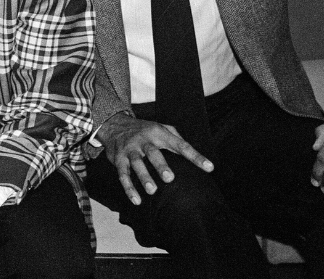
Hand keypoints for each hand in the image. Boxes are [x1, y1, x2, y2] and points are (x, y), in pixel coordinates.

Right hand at [97, 113, 213, 204]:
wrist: (113, 124)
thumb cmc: (144, 129)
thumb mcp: (161, 127)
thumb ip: (177, 138)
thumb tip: (195, 154)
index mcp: (158, 132)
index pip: (180, 144)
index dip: (195, 156)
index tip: (209, 168)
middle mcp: (144, 140)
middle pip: (153, 153)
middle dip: (160, 165)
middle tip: (169, 178)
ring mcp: (130, 150)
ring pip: (137, 164)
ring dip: (144, 177)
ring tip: (152, 190)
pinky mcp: (118, 159)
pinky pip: (123, 174)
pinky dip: (129, 188)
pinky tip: (136, 200)